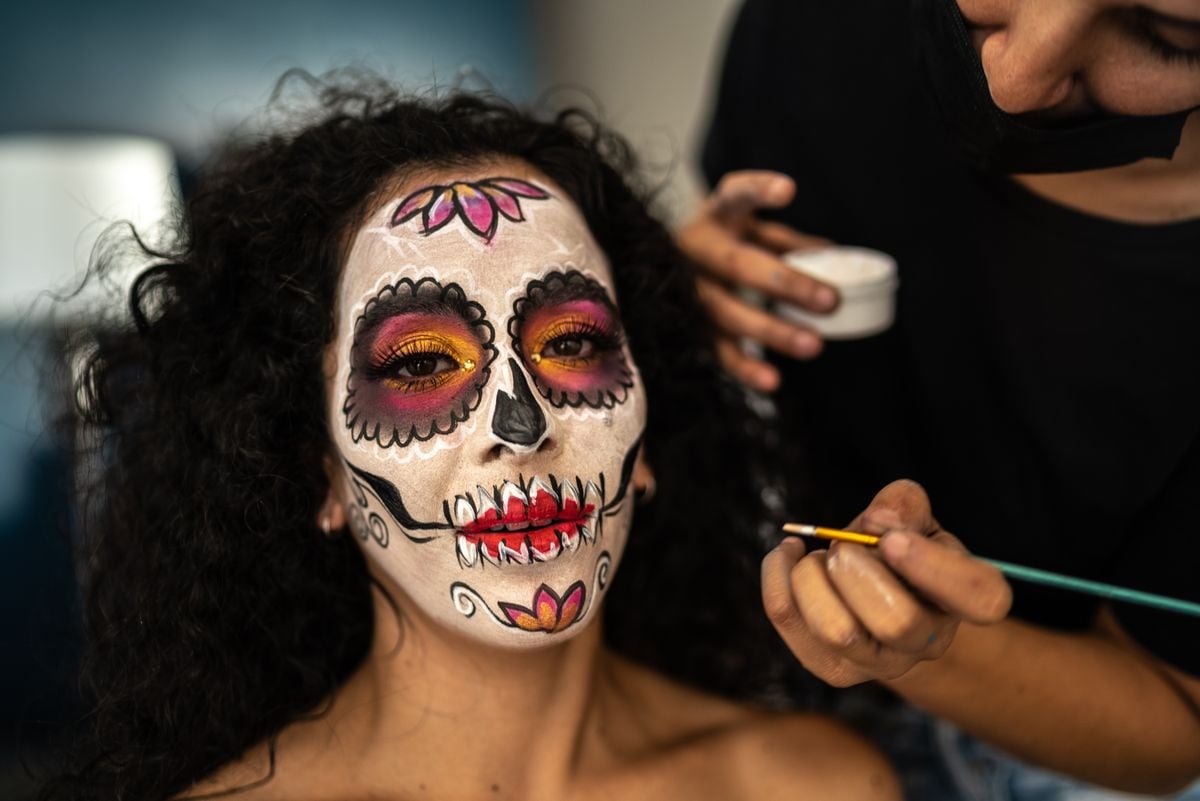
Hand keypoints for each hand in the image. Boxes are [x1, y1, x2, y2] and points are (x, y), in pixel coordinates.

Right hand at [676, 170, 837, 391]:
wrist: (659, 266)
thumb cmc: (721, 244)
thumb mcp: (749, 230)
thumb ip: (787, 240)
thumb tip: (834, 255)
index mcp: (713, 217)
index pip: (734, 195)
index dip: (758, 190)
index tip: (788, 190)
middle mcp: (693, 251)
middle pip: (738, 265)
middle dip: (786, 283)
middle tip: (830, 300)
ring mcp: (688, 290)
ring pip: (726, 313)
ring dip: (771, 332)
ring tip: (813, 346)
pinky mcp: (689, 326)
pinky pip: (716, 349)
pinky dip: (744, 368)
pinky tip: (772, 380)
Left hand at [761, 480, 1011, 686]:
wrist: (877, 594)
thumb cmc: (900, 550)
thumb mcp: (914, 520)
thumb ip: (905, 507)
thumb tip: (882, 520)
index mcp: (965, 597)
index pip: (980, 598)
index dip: (934, 567)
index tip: (892, 540)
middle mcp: (930, 641)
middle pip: (896, 622)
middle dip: (856, 571)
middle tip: (842, 547)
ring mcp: (881, 663)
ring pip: (837, 632)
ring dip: (813, 577)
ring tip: (817, 556)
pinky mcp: (833, 668)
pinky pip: (791, 622)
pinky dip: (777, 576)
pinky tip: (787, 554)